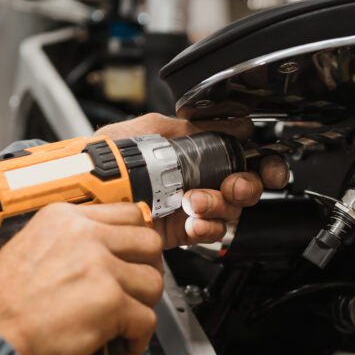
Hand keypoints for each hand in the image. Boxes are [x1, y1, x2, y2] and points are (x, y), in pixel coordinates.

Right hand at [0, 202, 163, 354]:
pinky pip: (147, 319)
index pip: (127, 214)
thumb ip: (66, 243)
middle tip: (136, 290)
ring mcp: (100, 268)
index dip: (137, 240)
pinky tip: (122, 343)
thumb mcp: (26, 248)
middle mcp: (86, 236)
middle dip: (147, 269)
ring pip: (153, 281)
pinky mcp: (110, 302)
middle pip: (149, 243)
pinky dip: (139, 337)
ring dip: (143, 305)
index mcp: (64, 219)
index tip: (136, 255)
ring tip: (126, 320)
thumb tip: (99, 251)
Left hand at [99, 113, 288, 248]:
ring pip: (228, 211)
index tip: (269, 168)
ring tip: (194, 203)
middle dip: (243, 187)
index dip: (261, 163)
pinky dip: (207, 228)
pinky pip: (208, 232)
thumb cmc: (107, 158)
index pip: (239, 157)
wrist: (86, 193)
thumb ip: (187, 126)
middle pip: (242, 187)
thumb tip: (224, 122)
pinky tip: (193, 221)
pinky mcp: (179, 232)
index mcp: (193, 153)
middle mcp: (196, 180)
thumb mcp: (147, 129)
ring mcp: (189, 207)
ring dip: (219, 207)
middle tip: (231, 186)